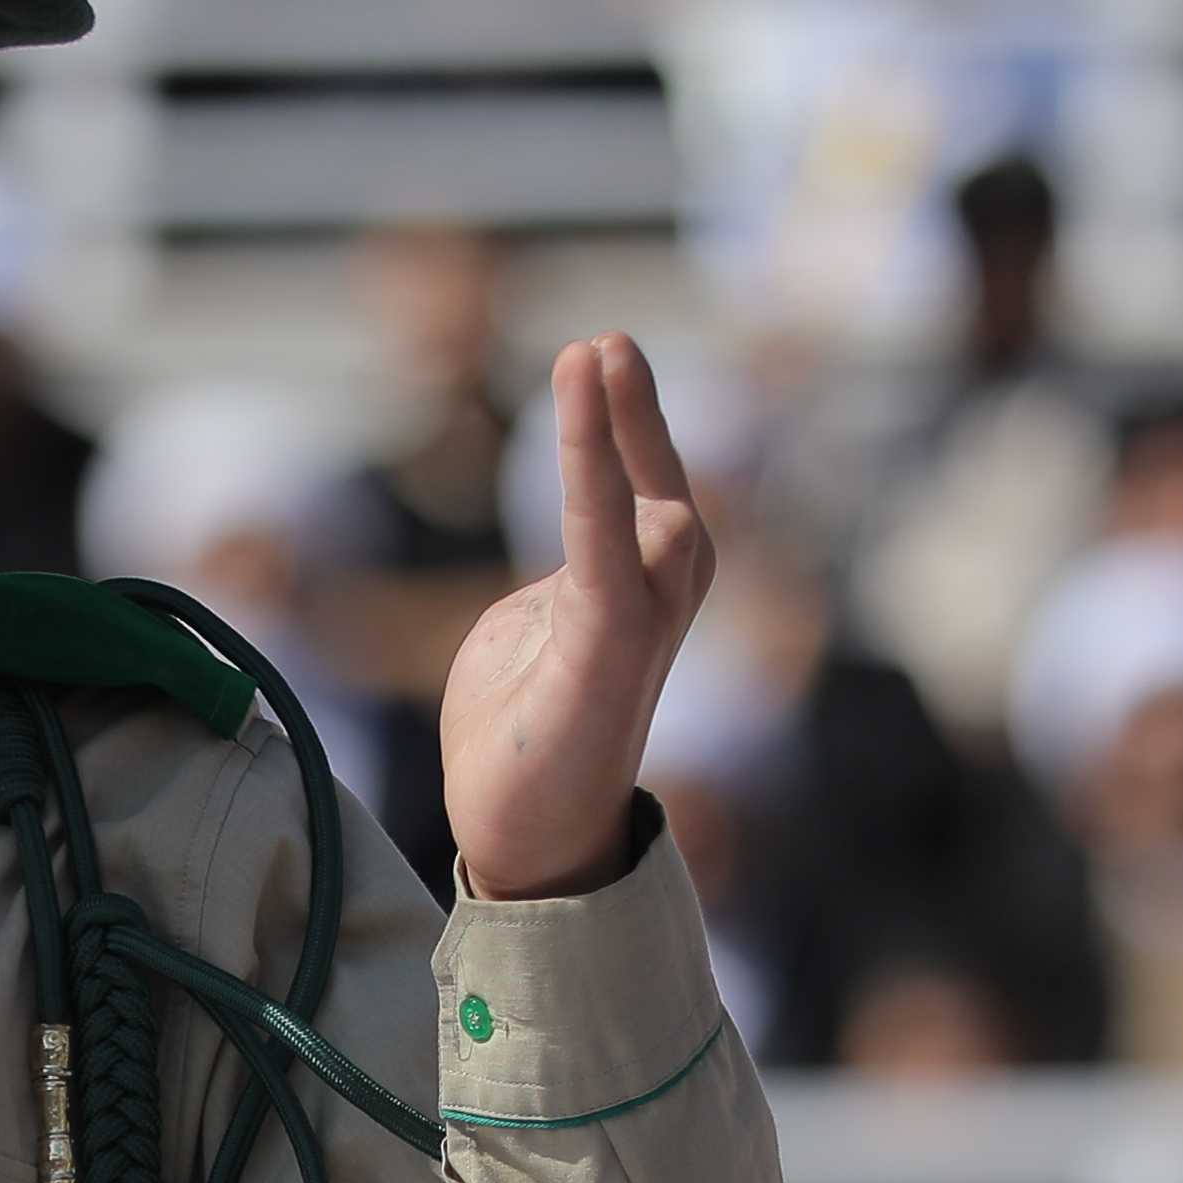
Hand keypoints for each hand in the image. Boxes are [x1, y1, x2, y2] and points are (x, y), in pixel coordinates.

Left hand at [436, 334, 718, 901]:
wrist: (526, 842)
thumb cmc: (526, 739)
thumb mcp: (528, 630)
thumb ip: (559, 579)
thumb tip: (569, 555)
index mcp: (635, 591)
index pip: (637, 486)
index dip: (623, 421)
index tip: (599, 351)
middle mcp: (656, 599)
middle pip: (655, 484)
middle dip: (634, 411)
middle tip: (603, 340)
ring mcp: (640, 622)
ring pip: (637, 503)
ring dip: (615, 425)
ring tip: (594, 350)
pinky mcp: (609, 646)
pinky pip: (601, 539)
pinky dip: (591, 467)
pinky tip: (579, 411)